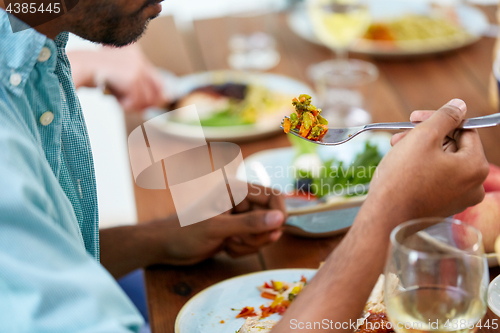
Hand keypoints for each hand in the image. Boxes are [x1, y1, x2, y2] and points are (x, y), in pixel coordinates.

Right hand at [68, 44, 166, 111]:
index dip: (157, 96)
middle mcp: (139, 59)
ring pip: (145, 99)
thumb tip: (166, 98)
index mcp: (135, 54)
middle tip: (134, 109)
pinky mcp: (132, 78)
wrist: (77, 67)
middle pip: (156, 91)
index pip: (157, 79)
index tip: (150, 106)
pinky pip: (135, 101)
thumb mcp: (118, 78)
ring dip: (132, 105)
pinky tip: (116, 100)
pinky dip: (125, 105)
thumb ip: (138, 85)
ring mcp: (137, 68)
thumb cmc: (93, 74)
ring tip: (119, 101)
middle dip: (145, 104)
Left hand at [149, 184, 286, 265]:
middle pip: (270, 217)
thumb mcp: (218, 229)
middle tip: (237, 240)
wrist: (166, 247)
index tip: (274, 233)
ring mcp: (239, 216)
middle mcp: (240, 200)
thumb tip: (280, 219)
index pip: (272, 196)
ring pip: (263, 232)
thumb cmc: (185, 233)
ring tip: (228, 244)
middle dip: (257, 235)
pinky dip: (243, 248)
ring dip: (249, 244)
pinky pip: (254, 241)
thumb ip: (250, 224)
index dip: (278, 214)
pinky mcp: (237, 230)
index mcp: (236, 189)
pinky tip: (225, 248)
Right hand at [365, 99, 487, 227]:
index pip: (464, 130)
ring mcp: (459, 200)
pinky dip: (421, 169)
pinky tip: (401, 166)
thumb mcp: (423, 137)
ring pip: (443, 163)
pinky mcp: (442, 208)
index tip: (414, 118)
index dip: (438, 120)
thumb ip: (445, 117)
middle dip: (425, 137)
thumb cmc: (403, 178)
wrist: (385, 216)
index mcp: (475, 167)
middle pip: (453, 147)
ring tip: (396, 148)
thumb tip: (460, 106)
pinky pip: (436, 179)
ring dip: (420, 151)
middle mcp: (474, 186)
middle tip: (401, 134)